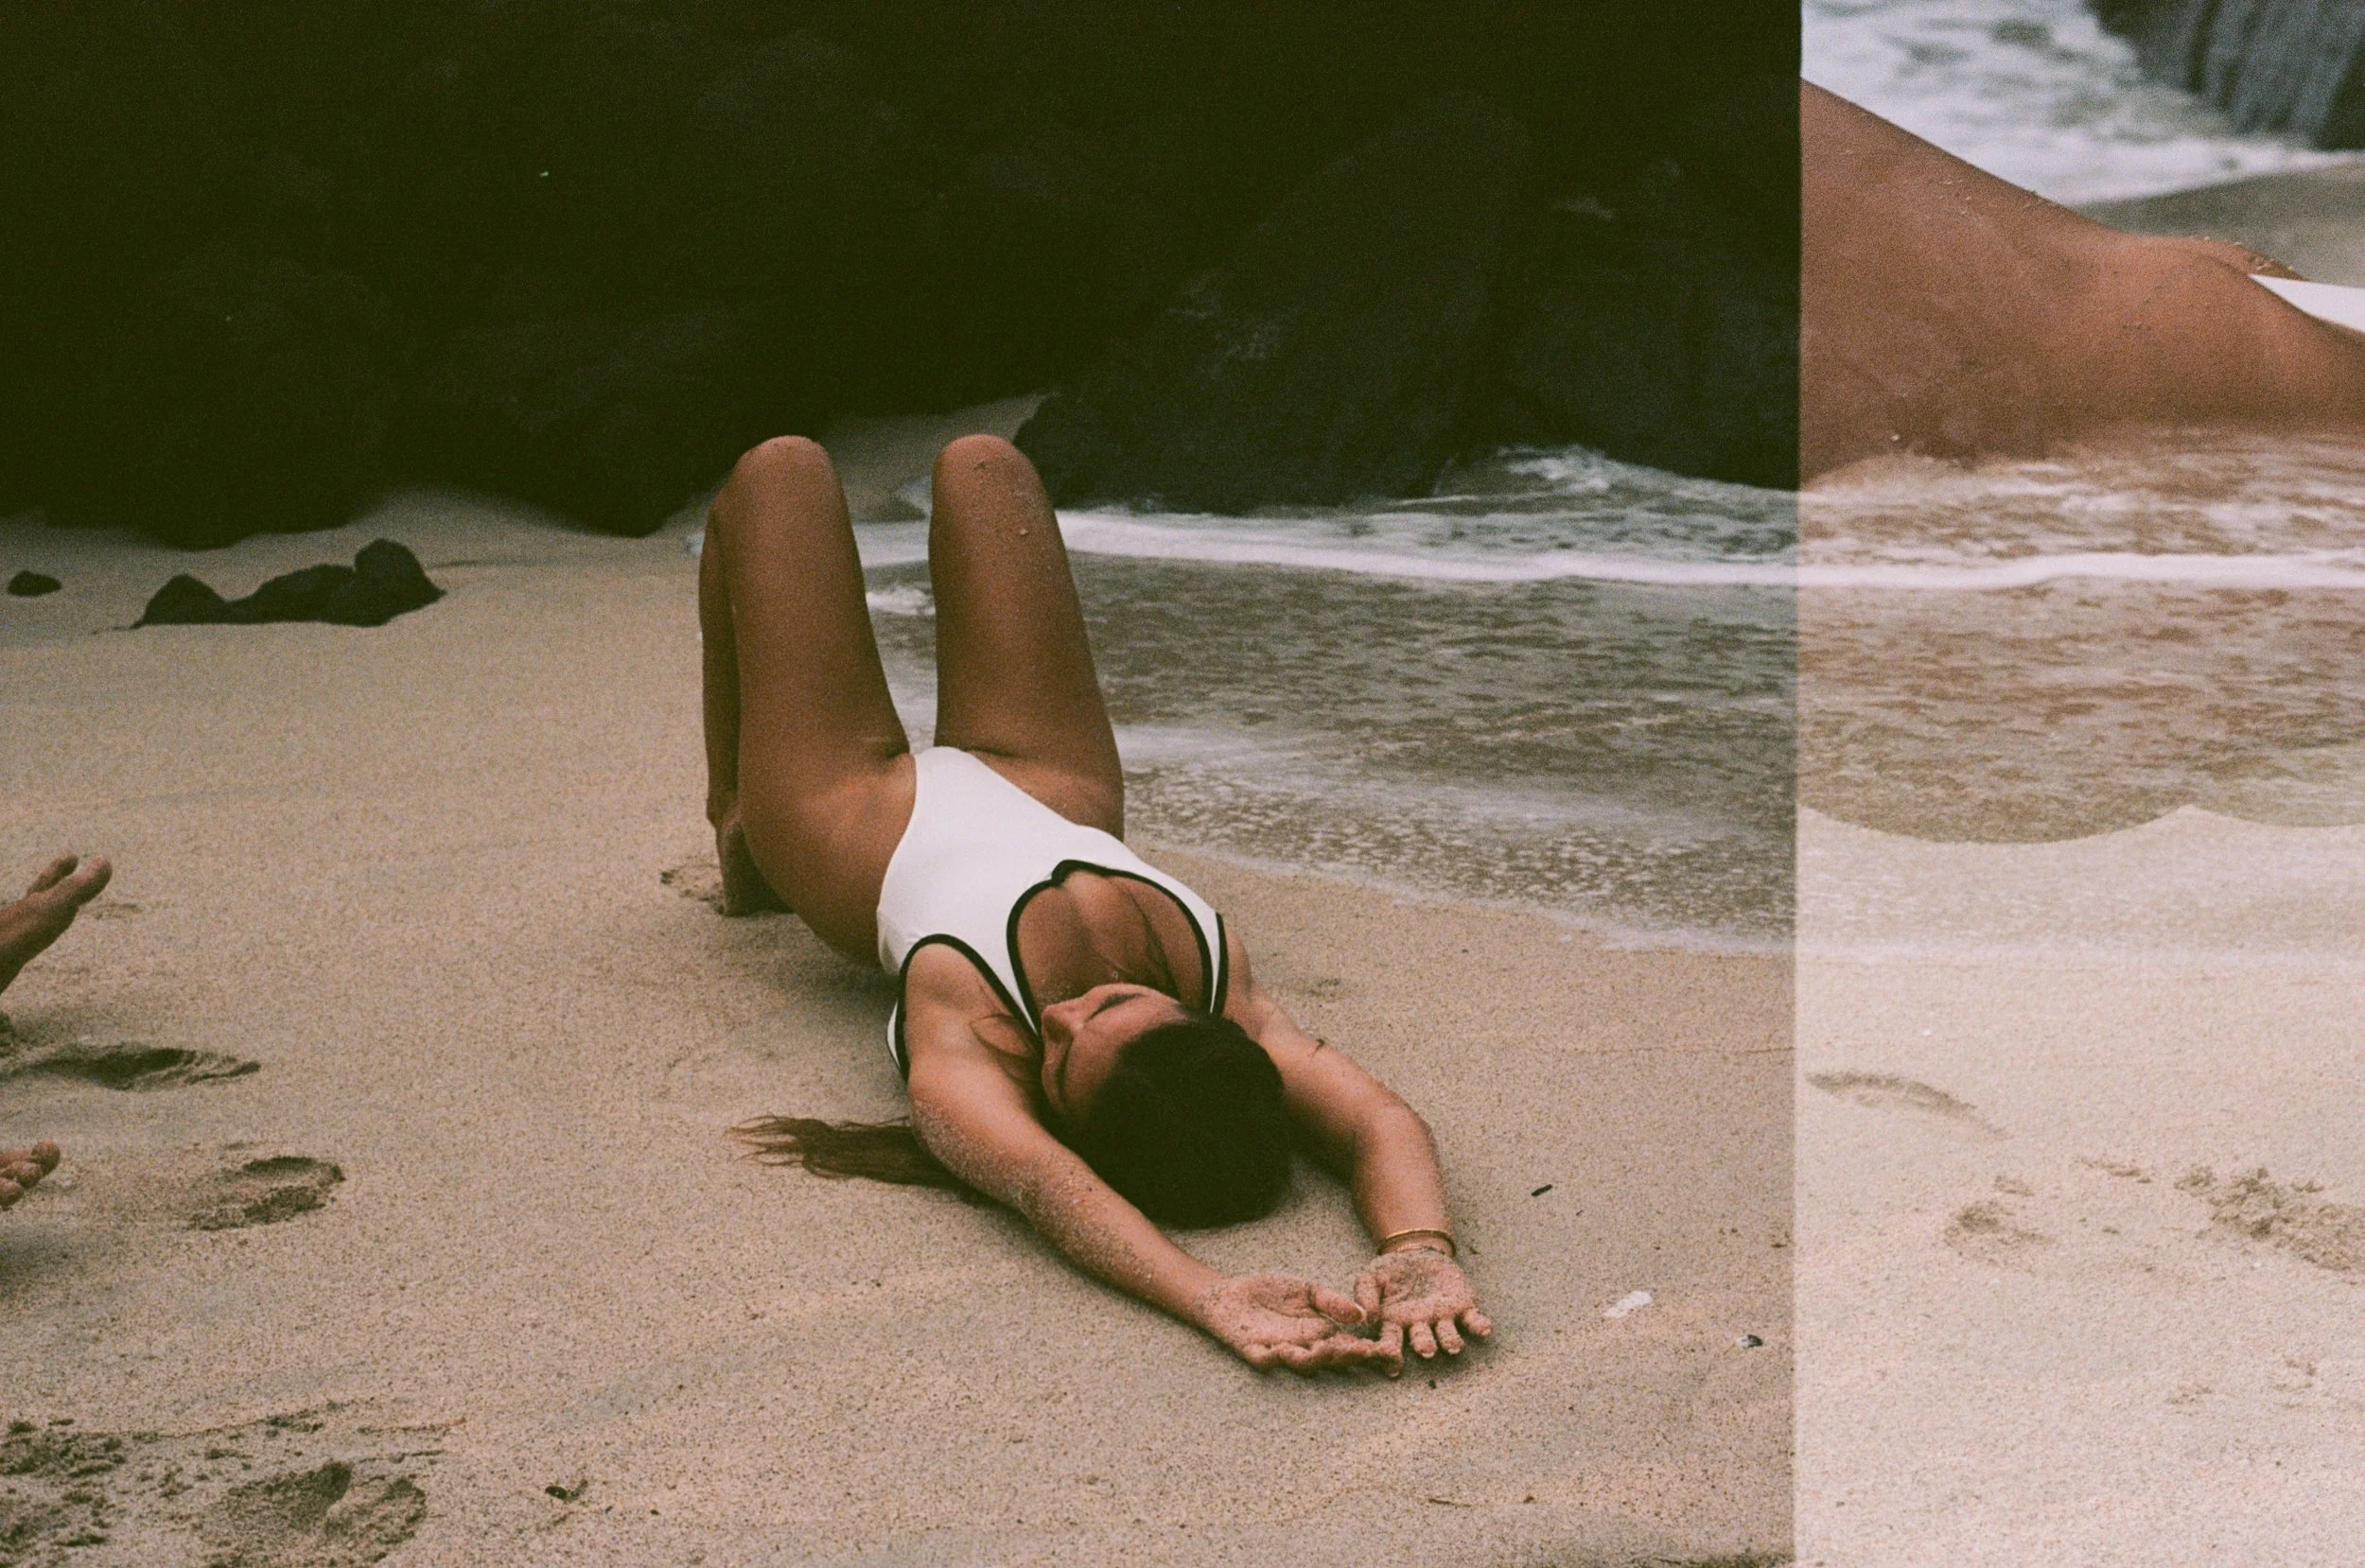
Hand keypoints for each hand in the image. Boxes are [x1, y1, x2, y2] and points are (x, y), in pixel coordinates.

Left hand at [1193, 1272, 1394, 1373]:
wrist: (1230, 1292)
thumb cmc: (1271, 1292)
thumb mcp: (1307, 1290)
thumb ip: (1331, 1302)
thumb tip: (1362, 1315)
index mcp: (1320, 1333)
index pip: (1349, 1345)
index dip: (1367, 1351)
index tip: (1386, 1351)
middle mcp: (1304, 1347)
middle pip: (1329, 1359)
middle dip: (1346, 1357)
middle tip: (1361, 1351)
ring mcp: (1279, 1351)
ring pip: (1301, 1363)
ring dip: (1314, 1358)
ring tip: (1326, 1347)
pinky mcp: (1252, 1351)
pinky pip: (1262, 1360)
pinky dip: (1271, 1358)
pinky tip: (1281, 1350)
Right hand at [1353, 1247, 1491, 1373]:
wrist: (1417, 1253)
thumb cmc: (1390, 1271)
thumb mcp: (1371, 1276)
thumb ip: (1365, 1294)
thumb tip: (1366, 1317)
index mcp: (1395, 1323)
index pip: (1392, 1342)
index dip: (1392, 1355)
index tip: (1393, 1367)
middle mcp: (1420, 1326)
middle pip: (1424, 1341)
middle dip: (1426, 1346)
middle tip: (1427, 1351)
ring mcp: (1443, 1318)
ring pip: (1448, 1335)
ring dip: (1452, 1342)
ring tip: (1454, 1347)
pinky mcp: (1463, 1307)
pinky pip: (1473, 1320)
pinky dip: (1479, 1326)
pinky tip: (1485, 1330)